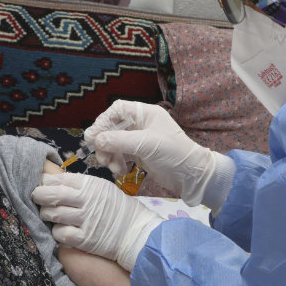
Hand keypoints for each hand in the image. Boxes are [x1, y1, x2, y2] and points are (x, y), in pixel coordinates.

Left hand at [32, 171, 161, 269]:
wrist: (135, 231)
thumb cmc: (117, 209)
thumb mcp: (102, 188)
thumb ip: (81, 184)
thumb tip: (53, 181)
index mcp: (91, 185)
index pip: (59, 179)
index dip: (45, 181)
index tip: (41, 184)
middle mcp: (87, 200)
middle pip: (52, 195)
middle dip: (39, 196)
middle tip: (37, 198)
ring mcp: (85, 220)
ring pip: (53, 214)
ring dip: (46, 214)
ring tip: (49, 214)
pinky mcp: (84, 239)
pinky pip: (60, 233)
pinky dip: (57, 231)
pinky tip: (61, 230)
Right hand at [84, 100, 217, 204]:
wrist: (191, 175)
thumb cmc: (173, 153)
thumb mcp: (146, 144)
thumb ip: (119, 141)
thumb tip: (96, 140)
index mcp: (145, 114)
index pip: (117, 110)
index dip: (103, 120)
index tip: (93, 136)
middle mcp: (141, 124)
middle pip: (113, 128)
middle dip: (105, 143)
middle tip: (100, 157)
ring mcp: (139, 140)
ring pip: (115, 143)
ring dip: (110, 155)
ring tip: (113, 167)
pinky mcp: (140, 154)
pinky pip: (121, 155)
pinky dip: (117, 162)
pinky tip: (121, 171)